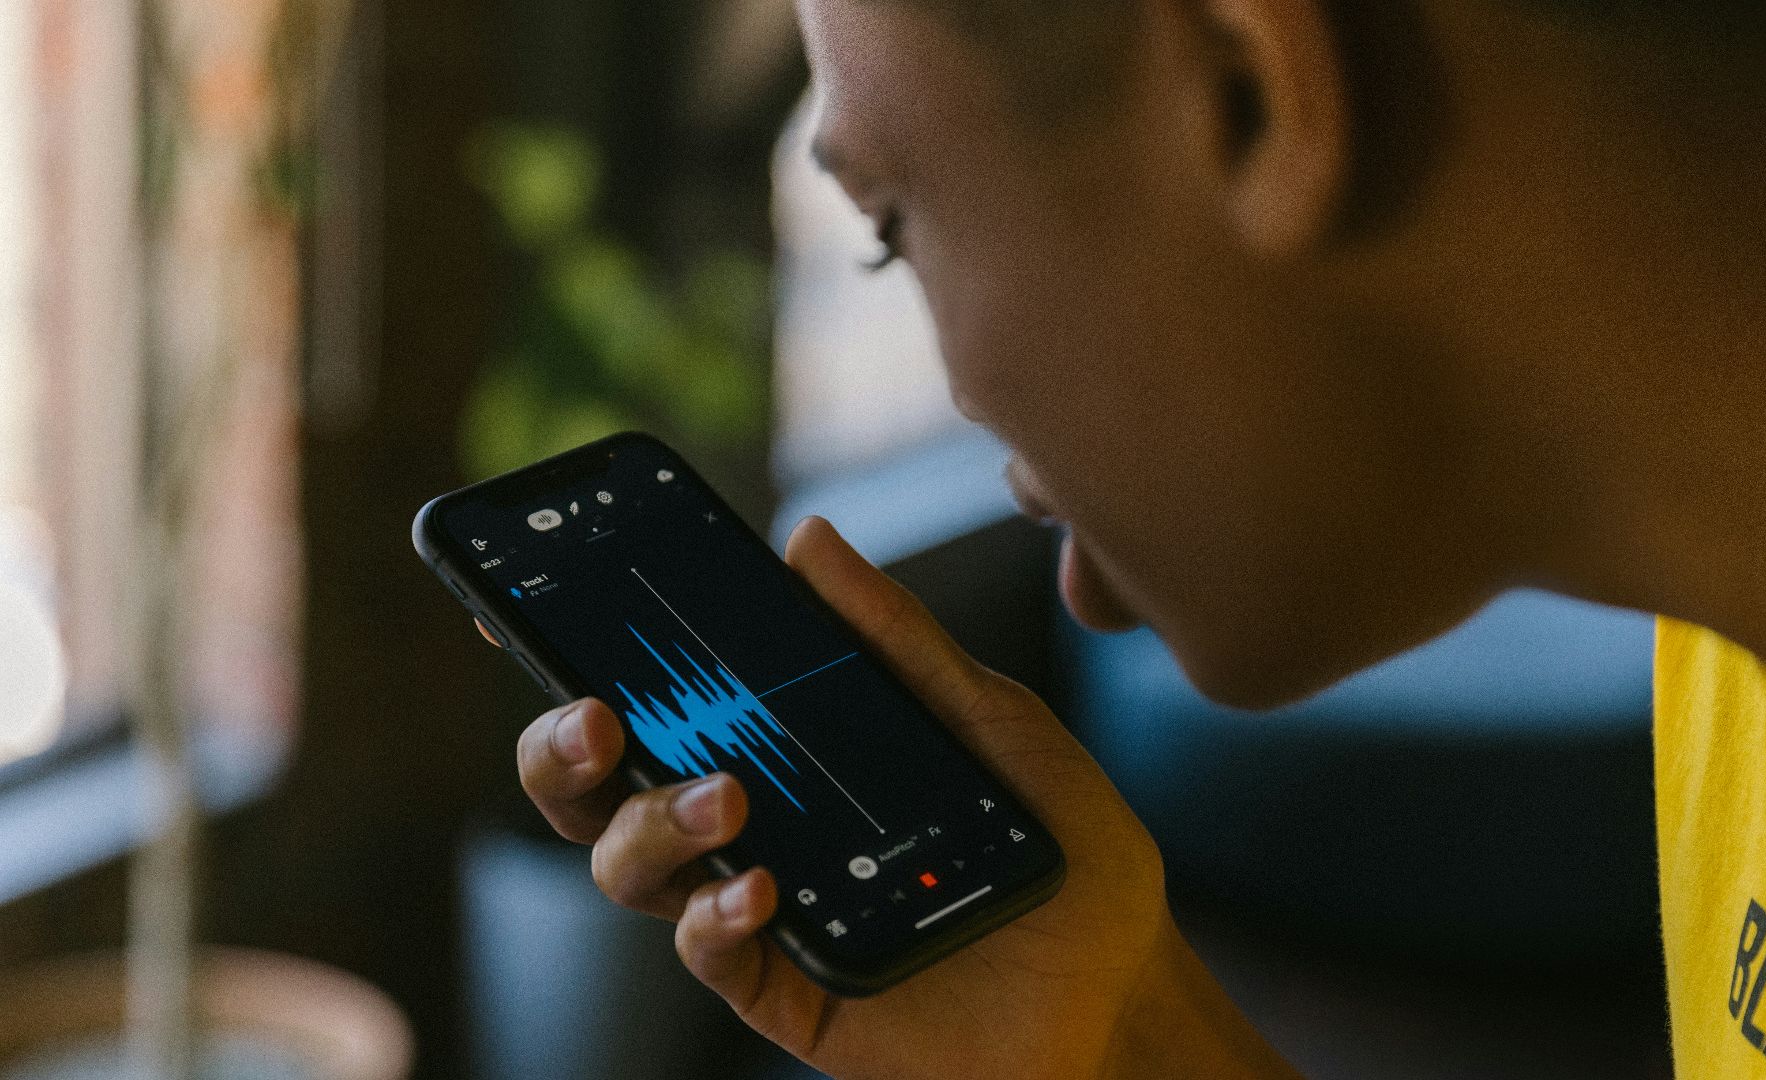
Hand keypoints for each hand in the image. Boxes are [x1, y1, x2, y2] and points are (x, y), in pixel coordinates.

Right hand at [515, 517, 1294, 1079]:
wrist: (1126, 976)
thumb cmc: (1056, 844)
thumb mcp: (986, 720)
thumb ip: (893, 640)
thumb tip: (806, 539)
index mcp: (782, 756)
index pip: (659, 708)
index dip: (580, 663)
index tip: (525, 613)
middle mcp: (752, 831)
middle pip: (602, 792)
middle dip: (560, 751)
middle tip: (593, 714)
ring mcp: (762, 913)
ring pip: (631, 873)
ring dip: (650, 826)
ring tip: (725, 798)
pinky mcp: (789, 994)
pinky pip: (710, 958)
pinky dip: (714, 920)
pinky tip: (760, 888)